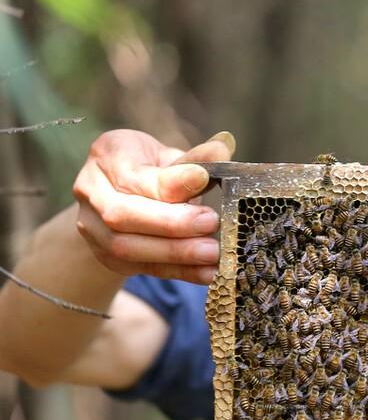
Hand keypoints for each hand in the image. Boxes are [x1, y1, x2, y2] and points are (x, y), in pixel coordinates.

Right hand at [72, 129, 235, 284]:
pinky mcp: (107, 257)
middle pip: (121, 214)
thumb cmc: (153, 168)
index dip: (169, 181)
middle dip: (170, 223)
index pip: (132, 175)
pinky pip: (142, 268)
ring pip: (125, 247)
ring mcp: (93, 228)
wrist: (125, 195)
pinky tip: (209, 272)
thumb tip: (224, 147)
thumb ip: (195, 157)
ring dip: (174, 252)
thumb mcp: (171, 155)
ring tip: (212, 252)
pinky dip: (179, 272)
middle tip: (211, 222)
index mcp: (106, 156)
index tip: (203, 179)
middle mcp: (90, 192)